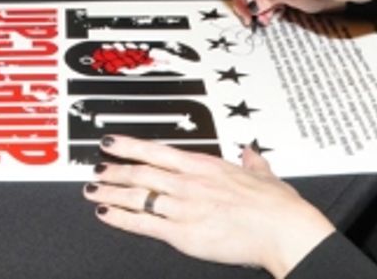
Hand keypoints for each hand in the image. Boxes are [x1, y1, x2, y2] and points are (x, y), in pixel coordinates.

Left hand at [88, 135, 336, 278]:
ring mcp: (182, 206)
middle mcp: (188, 182)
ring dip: (111, 192)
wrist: (283, 229)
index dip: (129, 146)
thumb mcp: (264, 174)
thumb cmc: (277, 206)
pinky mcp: (182, 233)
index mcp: (204, 165)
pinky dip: (122, 218)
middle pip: (140, 172)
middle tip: (95, 169)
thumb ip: (252, 162)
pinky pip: (143, 223)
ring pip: (136, 195)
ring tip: (93, 190)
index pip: (157, 151)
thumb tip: (250, 152)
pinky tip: (107, 214)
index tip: (112, 143)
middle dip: (114, 170)